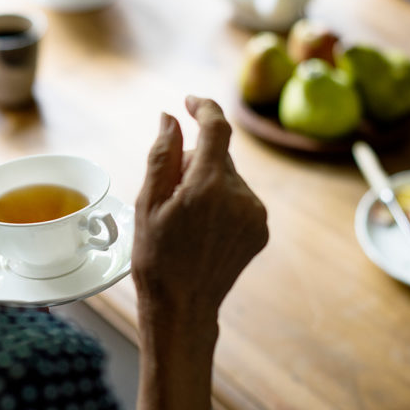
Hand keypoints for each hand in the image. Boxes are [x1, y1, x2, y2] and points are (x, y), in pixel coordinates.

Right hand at [132, 96, 267, 354]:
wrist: (183, 306)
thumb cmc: (156, 256)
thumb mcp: (147, 203)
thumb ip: (162, 154)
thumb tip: (169, 118)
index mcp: (209, 186)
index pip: (216, 127)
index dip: (203, 107)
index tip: (189, 102)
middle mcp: (240, 196)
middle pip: (220, 156)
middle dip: (195, 161)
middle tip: (169, 192)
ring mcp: (255, 214)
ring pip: (229, 178)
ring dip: (209, 183)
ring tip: (185, 218)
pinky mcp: (261, 229)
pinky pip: (240, 199)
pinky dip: (222, 202)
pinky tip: (203, 230)